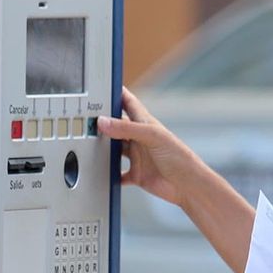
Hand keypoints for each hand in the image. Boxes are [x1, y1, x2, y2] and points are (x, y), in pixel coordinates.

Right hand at [95, 87, 198, 208]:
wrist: (187, 185)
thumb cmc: (178, 157)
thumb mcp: (151, 137)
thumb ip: (126, 129)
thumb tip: (103, 121)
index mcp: (145, 123)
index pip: (128, 103)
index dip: (117, 93)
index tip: (102, 87)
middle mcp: (139, 139)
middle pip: (117, 127)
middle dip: (103, 123)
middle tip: (86, 119)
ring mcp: (138, 157)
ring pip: (115, 149)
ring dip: (104, 148)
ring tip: (88, 145)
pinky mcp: (136, 174)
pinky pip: (118, 174)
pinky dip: (110, 174)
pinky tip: (102, 173)